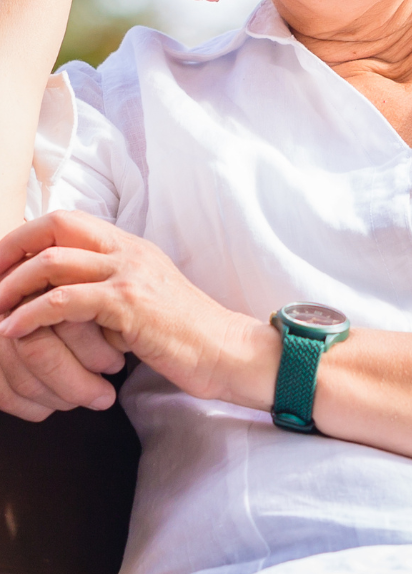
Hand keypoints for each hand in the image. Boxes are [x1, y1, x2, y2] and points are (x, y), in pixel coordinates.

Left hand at [0, 213, 273, 408]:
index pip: (68, 220)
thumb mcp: (145, 302)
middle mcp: (128, 251)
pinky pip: (65, 302)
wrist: (227, 352)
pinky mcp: (129, 305)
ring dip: (12, 285)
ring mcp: (130, 274)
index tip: (0, 260)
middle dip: (11, 249)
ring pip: (54, 262)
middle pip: (56, 226)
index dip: (26, 236)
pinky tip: (13, 331)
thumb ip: (110, 292)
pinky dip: (31, 315)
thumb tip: (65, 302)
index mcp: (130, 247)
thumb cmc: (185, 338)